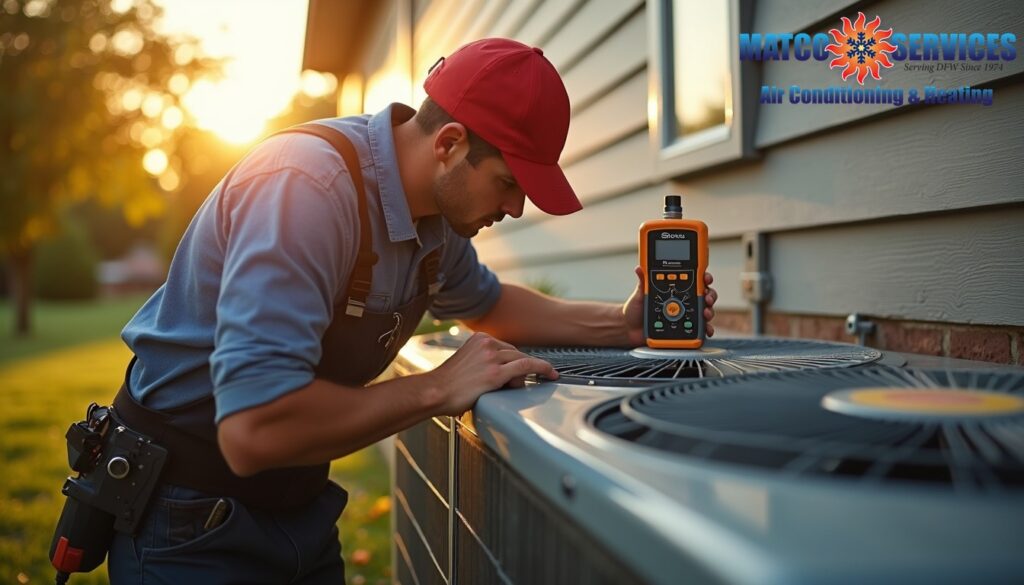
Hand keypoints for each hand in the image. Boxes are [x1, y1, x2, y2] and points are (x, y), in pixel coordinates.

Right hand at [428, 332, 557, 414]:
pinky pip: (526, 366)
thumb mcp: (466, 362)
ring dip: (526, 375)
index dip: (513, 361)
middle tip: (515, 385)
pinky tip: (551, 373)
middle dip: (519, 369)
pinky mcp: (496, 372)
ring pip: (521, 361)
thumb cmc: (447, 384)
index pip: (506, 347)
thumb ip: (484, 361)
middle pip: (515, 353)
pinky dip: (542, 368)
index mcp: (479, 338)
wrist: (434, 392)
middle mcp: (486, 344)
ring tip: (521, 385)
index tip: (522, 369)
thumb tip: (505, 373)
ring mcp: (492, 357)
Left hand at [622, 266, 717, 345]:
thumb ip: (643, 282)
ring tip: (706, 313)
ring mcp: (685, 315)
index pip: (694, 280)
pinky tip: (706, 329)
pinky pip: (699, 329)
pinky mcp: (685, 329)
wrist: (630, 328)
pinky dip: (706, 329)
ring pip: (705, 310)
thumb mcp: (640, 294)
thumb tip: (639, 268)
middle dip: (710, 294)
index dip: (703, 277)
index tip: (706, 277)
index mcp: (676, 289)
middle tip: (707, 297)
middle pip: (704, 295)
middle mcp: (684, 301)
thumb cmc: (636, 309)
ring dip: (709, 311)